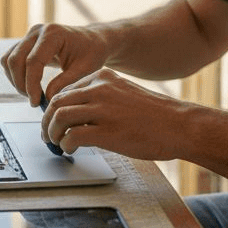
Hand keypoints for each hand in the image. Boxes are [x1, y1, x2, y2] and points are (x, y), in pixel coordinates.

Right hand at [1, 23, 109, 106]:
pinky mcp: (25, 42)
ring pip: (8, 60)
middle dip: (21, 84)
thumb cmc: (91, 53)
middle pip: (15, 59)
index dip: (31, 84)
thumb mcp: (84, 70)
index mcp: (53, 34)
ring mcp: (29, 35)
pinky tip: (28, 86)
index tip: (36, 102)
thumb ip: (65, 83)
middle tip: (34, 101)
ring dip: (15, 80)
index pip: (33, 61)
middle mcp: (37, 31)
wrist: (91, 41)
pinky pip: (9, 59)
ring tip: (32, 94)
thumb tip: (46, 98)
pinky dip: (14, 75)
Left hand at [43, 68, 188, 159]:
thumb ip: (101, 99)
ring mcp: (102, 110)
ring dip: (52, 134)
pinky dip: (65, 144)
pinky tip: (70, 150)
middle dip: (47, 121)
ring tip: (56, 143)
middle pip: (56, 102)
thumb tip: (77, 115)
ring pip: (59, 118)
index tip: (53, 121)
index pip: (65, 90)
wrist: (180, 126)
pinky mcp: (106, 132)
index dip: (54, 108)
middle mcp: (99, 90)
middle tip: (47, 135)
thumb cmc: (155, 116)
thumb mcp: (124, 95)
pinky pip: (71, 136)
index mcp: (103, 78)